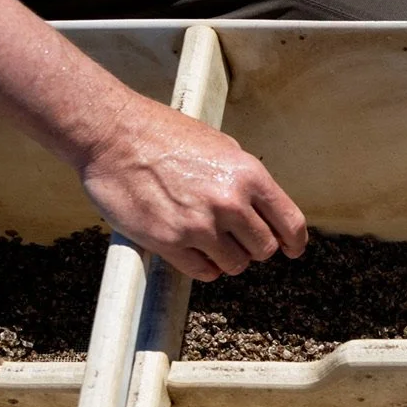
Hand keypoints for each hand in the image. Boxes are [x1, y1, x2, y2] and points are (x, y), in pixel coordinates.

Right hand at [76, 93, 309, 280]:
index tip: (291, 250)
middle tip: (236, 238)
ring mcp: (199, 225)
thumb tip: (266, 211)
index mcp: (248, 176)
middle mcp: (229, 203)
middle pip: (264, 249)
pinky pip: (204, 272)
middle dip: (253, 247)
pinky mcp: (169, 242)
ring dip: (226, 258)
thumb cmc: (164, 135)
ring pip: (235, 265)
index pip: (290, 224)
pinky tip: (192, 250)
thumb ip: (246, 180)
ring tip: (208, 240)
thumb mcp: (220, 147)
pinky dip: (203, 266)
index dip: (294, 243)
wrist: (112, 134)